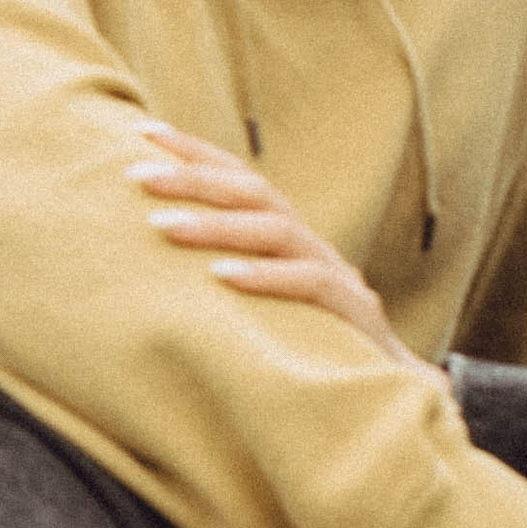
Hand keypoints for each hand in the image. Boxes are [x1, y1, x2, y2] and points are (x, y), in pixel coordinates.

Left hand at [126, 123, 421, 371]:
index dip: (195, 152)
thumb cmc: (309, 355)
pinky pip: (310, 283)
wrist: (390, 397)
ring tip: (163, 226)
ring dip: (217, 225)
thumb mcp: (256, 311)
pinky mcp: (355, 313)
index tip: (140, 131)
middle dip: (194, 178)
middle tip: (136, 176)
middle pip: (254, 192)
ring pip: (277, 231)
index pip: (239, 179)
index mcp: (285, 240)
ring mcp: (336, 275)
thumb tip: (140, 271)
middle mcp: (311, 245)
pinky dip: (265, 277)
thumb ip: (216, 285)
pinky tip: (222, 278)